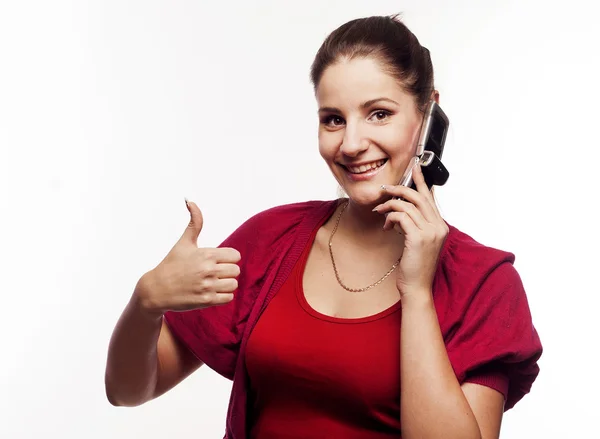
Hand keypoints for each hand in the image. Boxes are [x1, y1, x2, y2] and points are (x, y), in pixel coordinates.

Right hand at [134, 199, 240, 316]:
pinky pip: (228, 298)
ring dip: (226, 284)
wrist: (156, 289)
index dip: (228, 258)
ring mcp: (207, 286)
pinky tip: (212, 291)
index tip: (217, 261)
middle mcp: (208, 270)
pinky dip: (223, 296)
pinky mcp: (206, 301)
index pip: (235, 256)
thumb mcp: (184, 242)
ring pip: (234, 284)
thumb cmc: (171, 264)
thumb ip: (194, 222)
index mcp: (206, 254)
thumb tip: (191, 201)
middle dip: (227, 271)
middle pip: (236, 270)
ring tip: (214, 283)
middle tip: (215, 273)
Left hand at [373, 164, 448, 302]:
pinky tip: (385, 225)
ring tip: (380, 211)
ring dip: (389, 205)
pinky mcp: (418, 237)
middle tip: (384, 188)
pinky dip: (390, 216)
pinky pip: (401, 216)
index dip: (421, 181)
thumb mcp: (416, 242)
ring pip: (407, 205)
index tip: (415, 167)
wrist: (416, 287)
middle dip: (399, 188)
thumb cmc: (414, 266)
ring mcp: (431, 232)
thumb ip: (414, 224)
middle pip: (418, 197)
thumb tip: (402, 209)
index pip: (430, 198)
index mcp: (440, 226)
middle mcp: (438, 227)